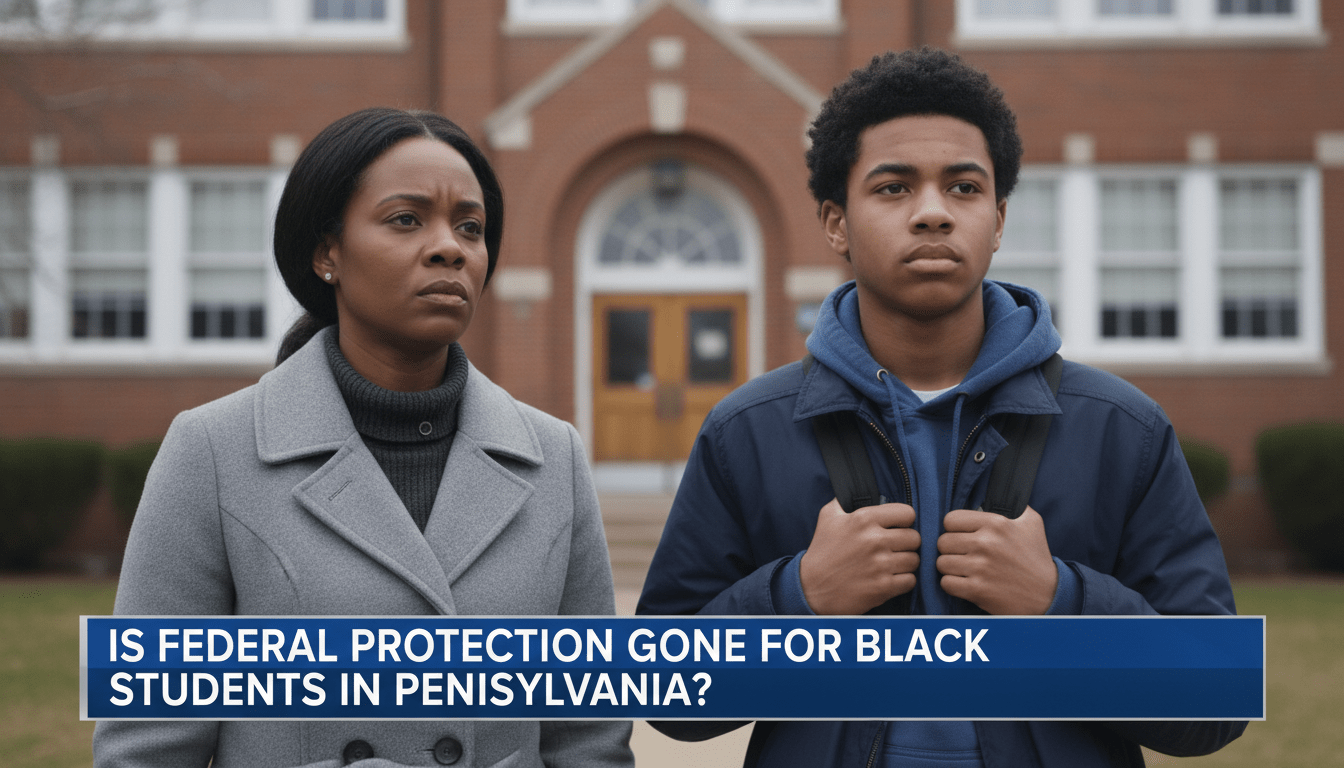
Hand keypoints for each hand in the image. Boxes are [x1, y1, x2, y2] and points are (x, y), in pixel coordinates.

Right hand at [799, 499, 919, 614]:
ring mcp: (880, 565)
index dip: (904, 520)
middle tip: (895, 547)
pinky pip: (910, 580)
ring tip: (892, 563)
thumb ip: (846, 500)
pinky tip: (890, 578)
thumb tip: (860, 490)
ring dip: (906, 563)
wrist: (811, 588)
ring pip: (914, 560)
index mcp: (864, 519)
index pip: (907, 513)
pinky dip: (903, 581)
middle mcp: (875, 540)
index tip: (897, 527)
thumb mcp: (828, 516)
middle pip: (915, 538)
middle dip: (907, 543)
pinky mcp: (883, 587)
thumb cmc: (822, 551)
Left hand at [936, 506, 1056, 614]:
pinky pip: (946, 583)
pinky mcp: (977, 590)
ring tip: (965, 568)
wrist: (1049, 594)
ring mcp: (980, 568)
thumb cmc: (1037, 557)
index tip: (962, 535)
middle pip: (942, 542)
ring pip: (941, 563)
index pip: (950, 519)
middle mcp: (986, 543)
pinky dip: (953, 584)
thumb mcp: (1031, 522)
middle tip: (963, 554)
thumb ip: (1012, 505)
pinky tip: (966, 582)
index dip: (954, 528)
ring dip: (950, 567)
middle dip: (951, 549)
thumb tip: (993, 495)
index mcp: (996, 524)